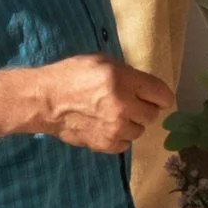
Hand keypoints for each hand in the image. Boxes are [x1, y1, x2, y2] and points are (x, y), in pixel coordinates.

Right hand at [26, 56, 173, 154]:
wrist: (45, 101)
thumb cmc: (72, 75)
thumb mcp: (103, 62)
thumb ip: (128, 74)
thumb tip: (145, 87)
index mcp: (125, 81)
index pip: (162, 94)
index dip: (161, 95)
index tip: (156, 96)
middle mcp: (123, 106)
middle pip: (153, 114)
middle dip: (144, 108)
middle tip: (130, 103)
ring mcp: (114, 128)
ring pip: (140, 130)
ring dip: (132, 123)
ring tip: (115, 115)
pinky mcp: (105, 144)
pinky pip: (126, 144)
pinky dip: (120, 136)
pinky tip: (107, 126)